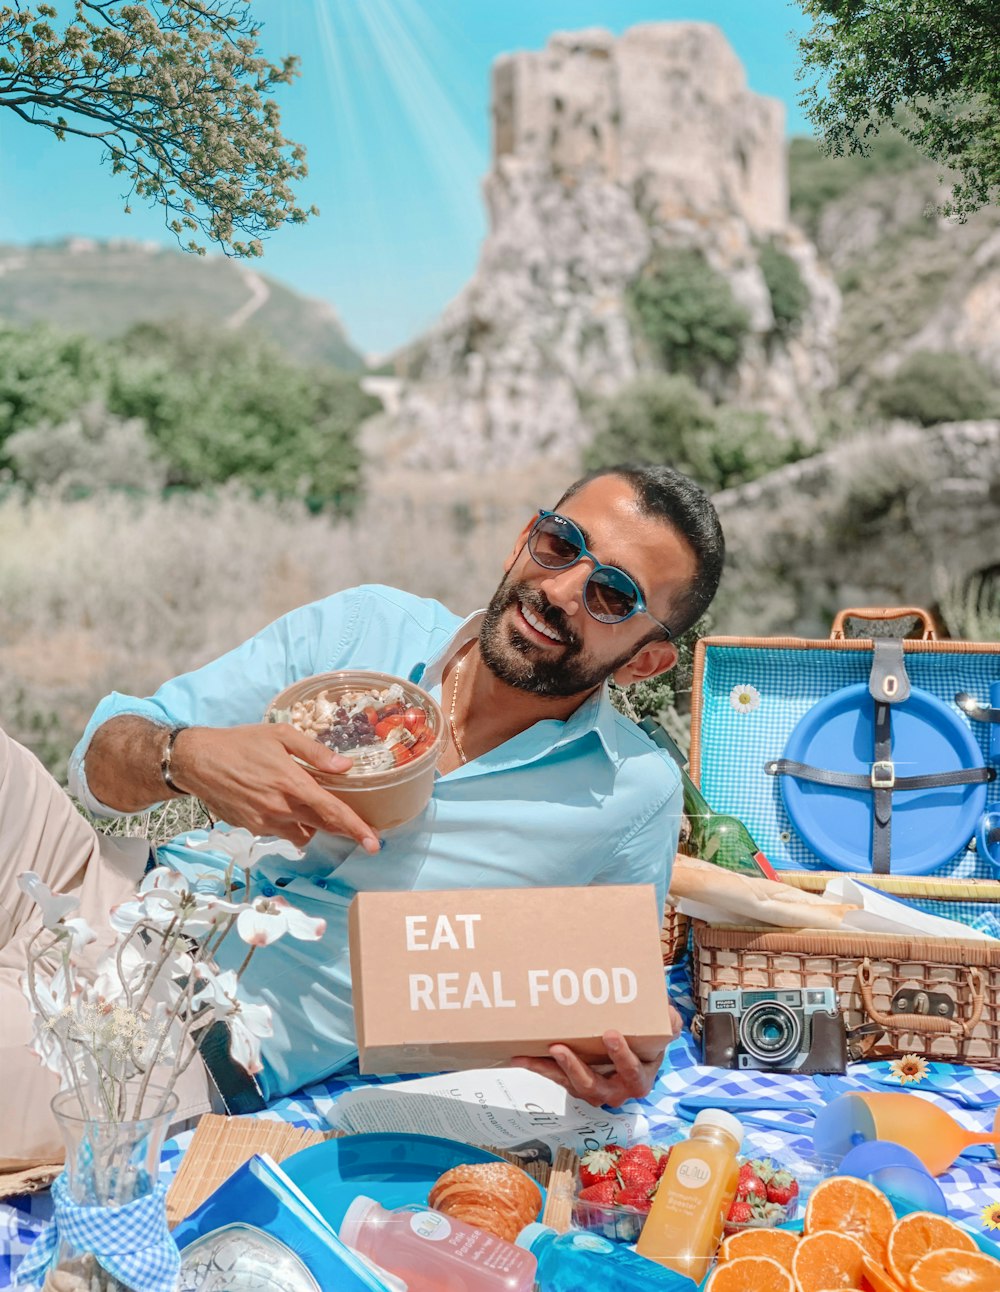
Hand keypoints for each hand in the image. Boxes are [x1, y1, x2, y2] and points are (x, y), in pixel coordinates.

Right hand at [172, 724, 381, 851]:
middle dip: (343, 831)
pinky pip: (281, 832)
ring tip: (308, 804)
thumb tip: (345, 767)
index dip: (357, 829)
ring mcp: (265, 822)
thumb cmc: (241, 743)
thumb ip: (315, 753)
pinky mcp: (252, 828)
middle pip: (323, 827)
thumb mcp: (281, 737)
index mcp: (292, 784)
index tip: (375, 844)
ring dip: (312, 824)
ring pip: (302, 833)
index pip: (332, 812)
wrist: (197, 761)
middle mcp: (280, 808)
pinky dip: (289, 823)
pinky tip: (281, 803)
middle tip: (359, 831)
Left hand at [510, 1006, 681, 1106]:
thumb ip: (668, 1024)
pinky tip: (520, 1055)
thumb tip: (668, 1015)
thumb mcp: (662, 1031)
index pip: (632, 1072)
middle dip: (576, 1068)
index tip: (611, 1034)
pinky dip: (538, 1066)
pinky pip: (556, 1077)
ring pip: (571, 1085)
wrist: (633, 1051)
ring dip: (551, 1069)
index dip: (622, 1057)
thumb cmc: (647, 1041)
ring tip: (535, 1054)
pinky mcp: (574, 1083)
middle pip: (594, 1086)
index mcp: (638, 1078)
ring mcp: (593, 1089)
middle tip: (561, 1047)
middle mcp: (615, 1090)